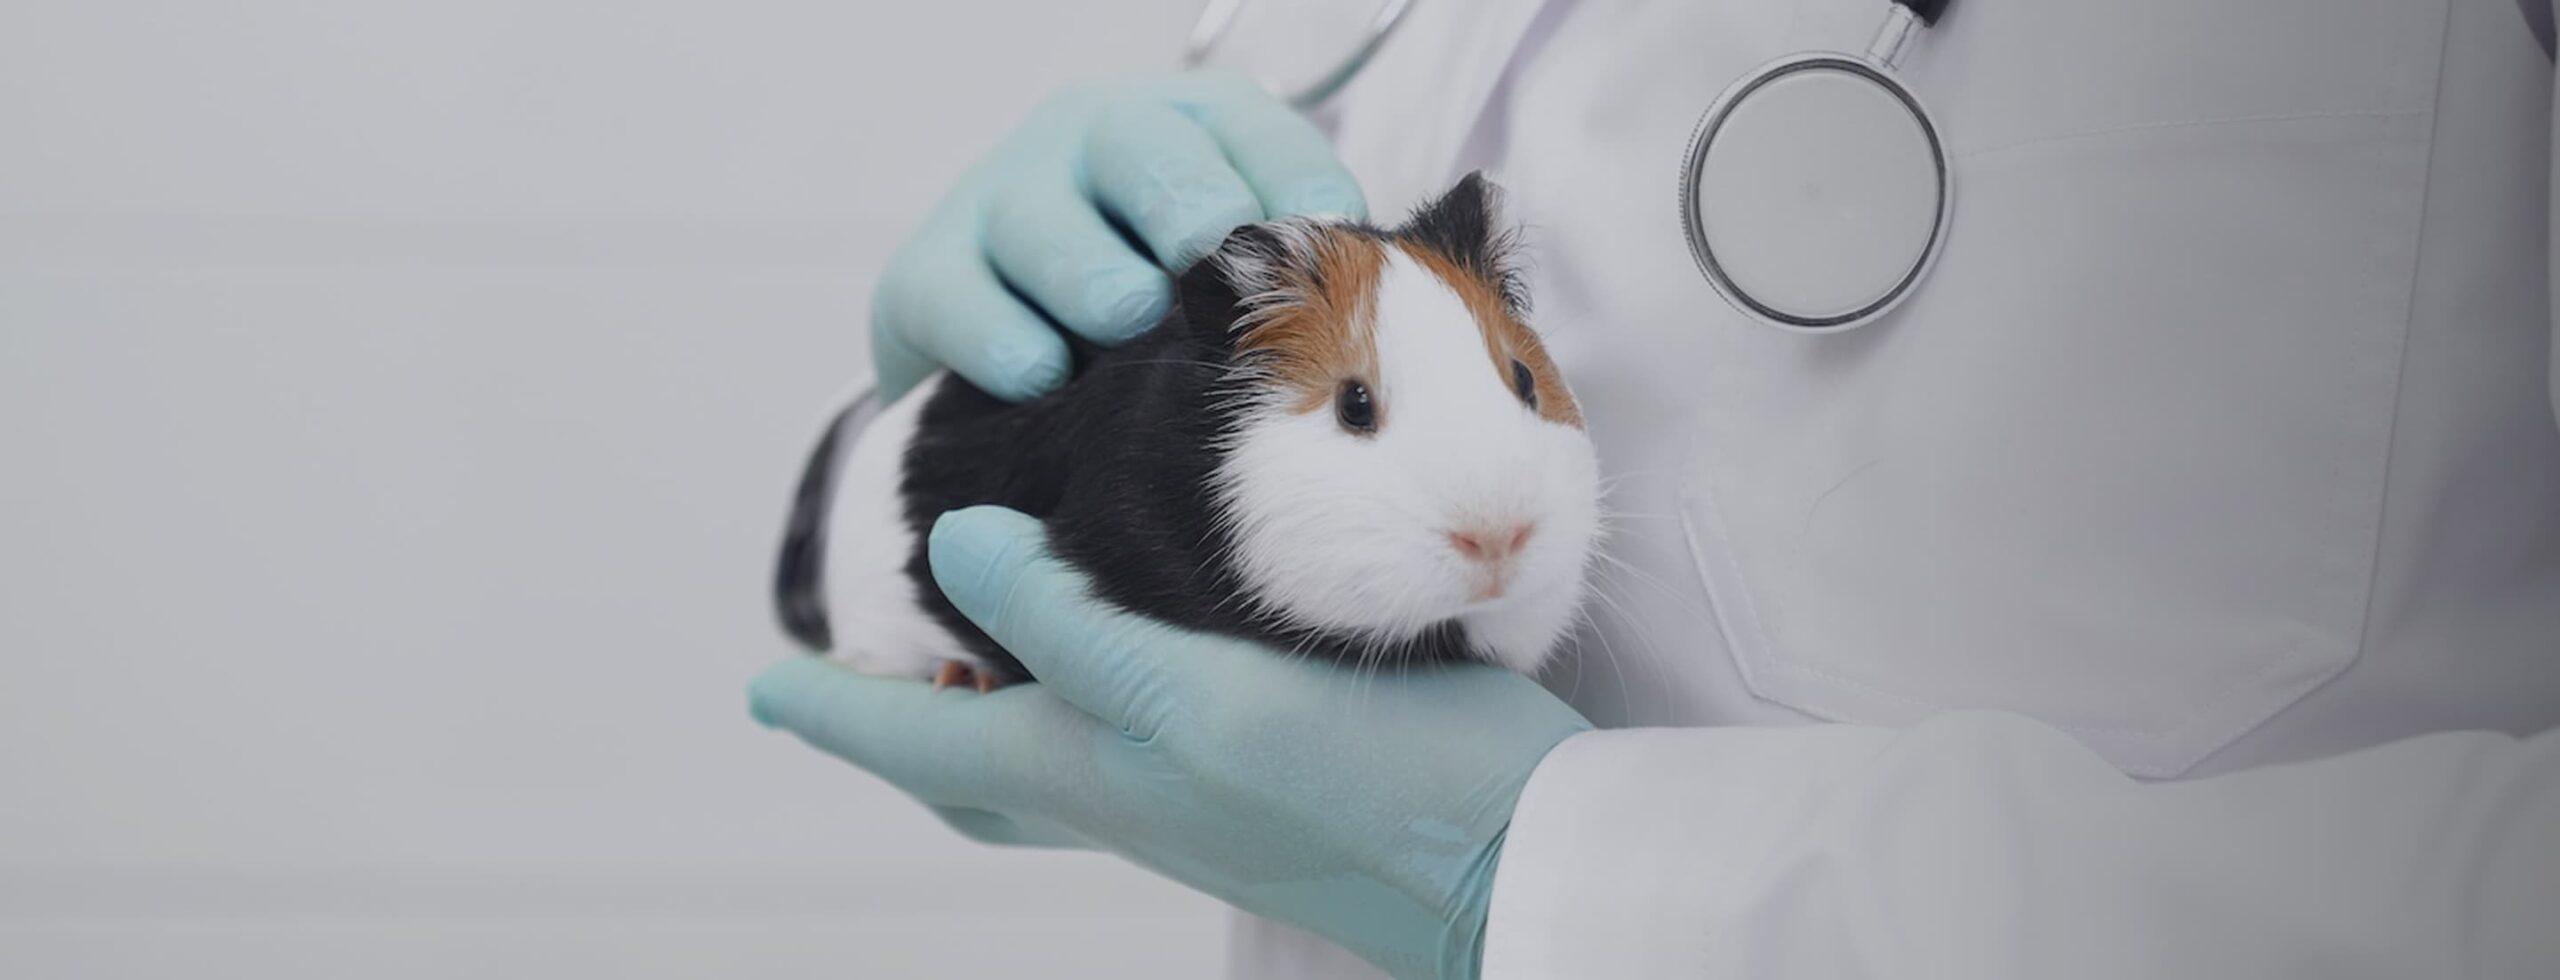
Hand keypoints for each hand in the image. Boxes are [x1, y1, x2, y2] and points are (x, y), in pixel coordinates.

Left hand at [749, 506, 1590, 978]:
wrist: (1510, 855)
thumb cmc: (1361, 785)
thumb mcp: (1197, 699)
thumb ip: (1072, 627)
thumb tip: (955, 548)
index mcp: (1088, 774)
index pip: (920, 744)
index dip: (834, 709)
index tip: (761, 683)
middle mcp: (1124, 789)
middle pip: (969, 771)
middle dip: (899, 726)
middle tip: (856, 678)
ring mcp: (1192, 785)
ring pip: (1045, 750)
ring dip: (991, 695)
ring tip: (973, 632)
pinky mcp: (1260, 760)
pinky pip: (1129, 727)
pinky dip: (1090, 680)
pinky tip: (1134, 621)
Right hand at [871, 72, 1366, 402]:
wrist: (1010, 359)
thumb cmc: (1161, 316)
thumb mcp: (1231, 286)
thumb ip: (1288, 283)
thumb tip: (1352, 319)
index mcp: (1189, 131)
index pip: (1255, 134)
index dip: (1294, 185)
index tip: (1324, 246)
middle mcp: (1092, 142)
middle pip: (1140, 147)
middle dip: (1185, 202)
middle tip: (1210, 262)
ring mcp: (1001, 200)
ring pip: (1040, 219)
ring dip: (1090, 272)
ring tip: (1125, 316)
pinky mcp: (926, 275)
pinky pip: (954, 296)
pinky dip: (1001, 338)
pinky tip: (1042, 375)